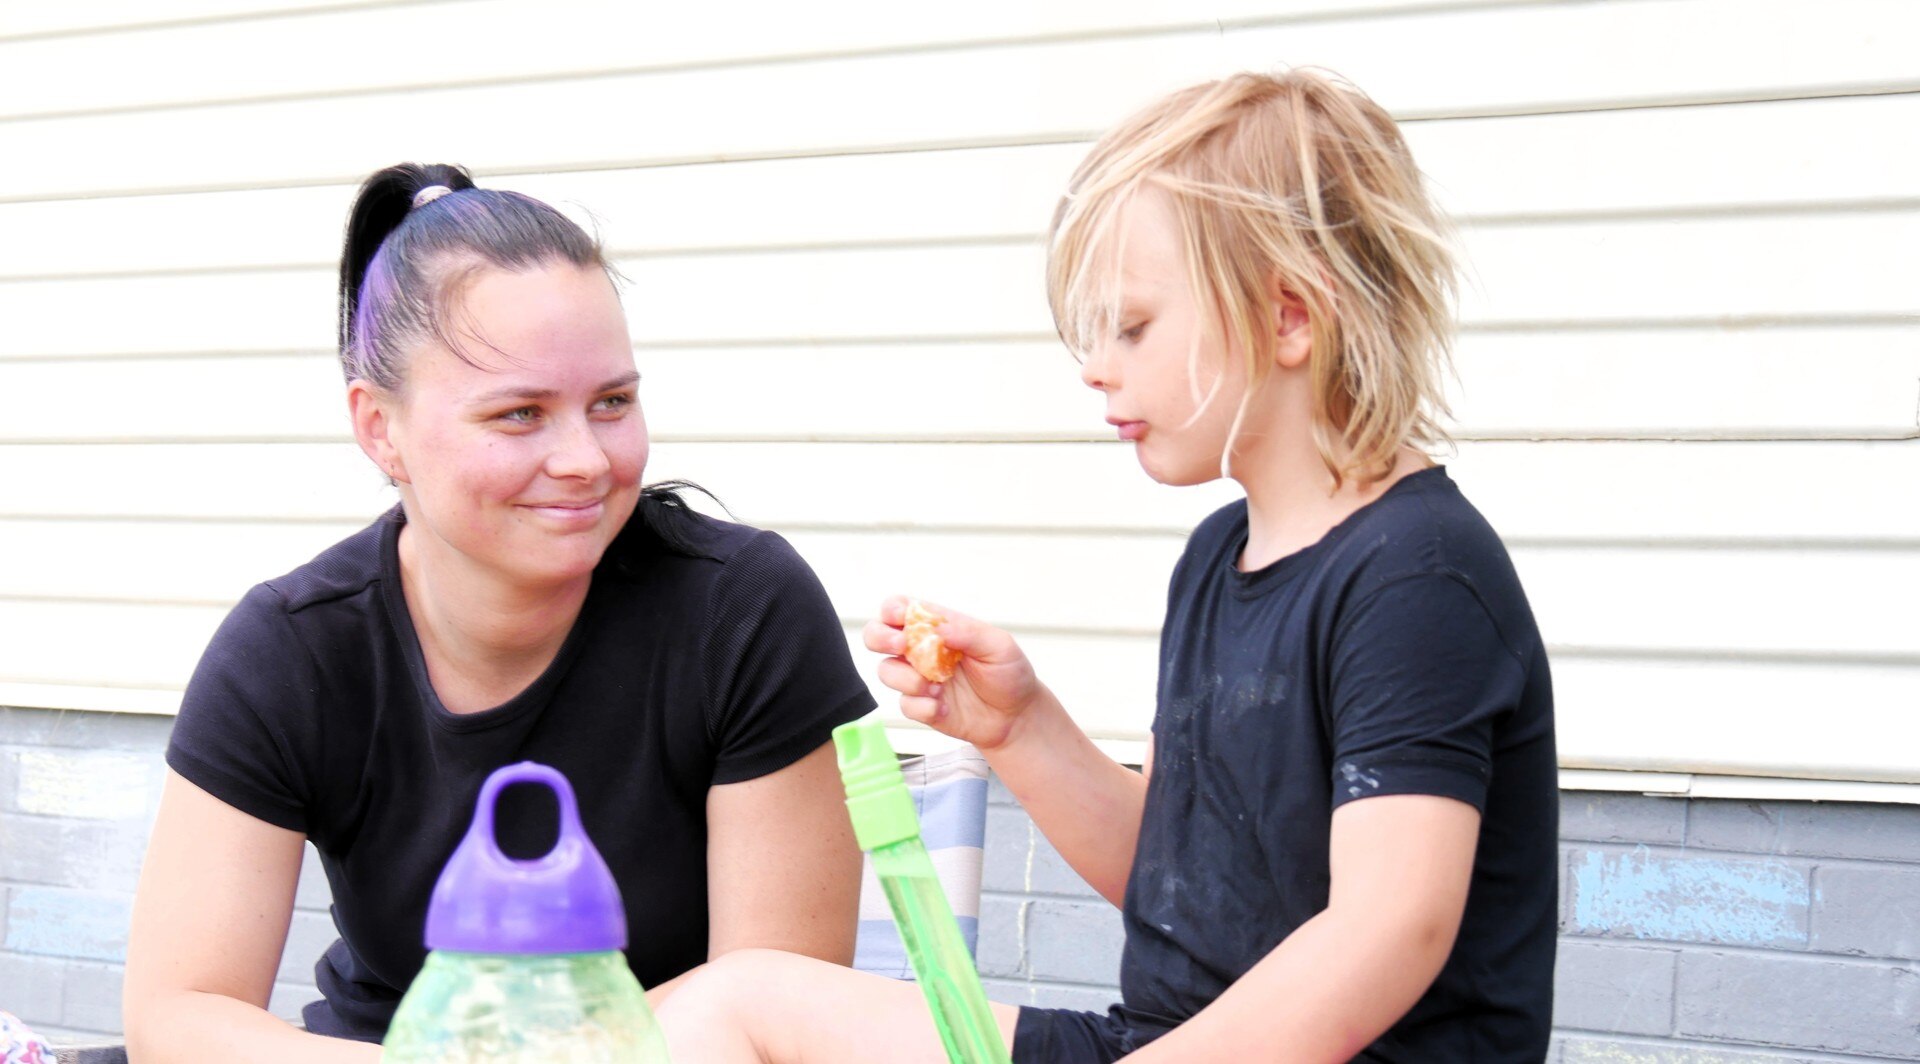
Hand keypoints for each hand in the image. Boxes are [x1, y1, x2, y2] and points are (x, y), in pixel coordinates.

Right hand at [862, 596, 1040, 751]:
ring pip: (886, 671)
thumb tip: (939, 628)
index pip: (900, 609)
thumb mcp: (998, 645)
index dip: (892, 609)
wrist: (1017, 716)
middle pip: (877, 636)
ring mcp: (918, 679)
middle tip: (902, 645)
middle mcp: (921, 650)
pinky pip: (905, 705)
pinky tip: (945, 707)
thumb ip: (968, 632)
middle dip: (881, 638)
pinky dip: (923, 706)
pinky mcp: (921, 706)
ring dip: (908, 679)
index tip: (901, 618)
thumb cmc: (1009, 673)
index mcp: (937, 627)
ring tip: (938, 686)